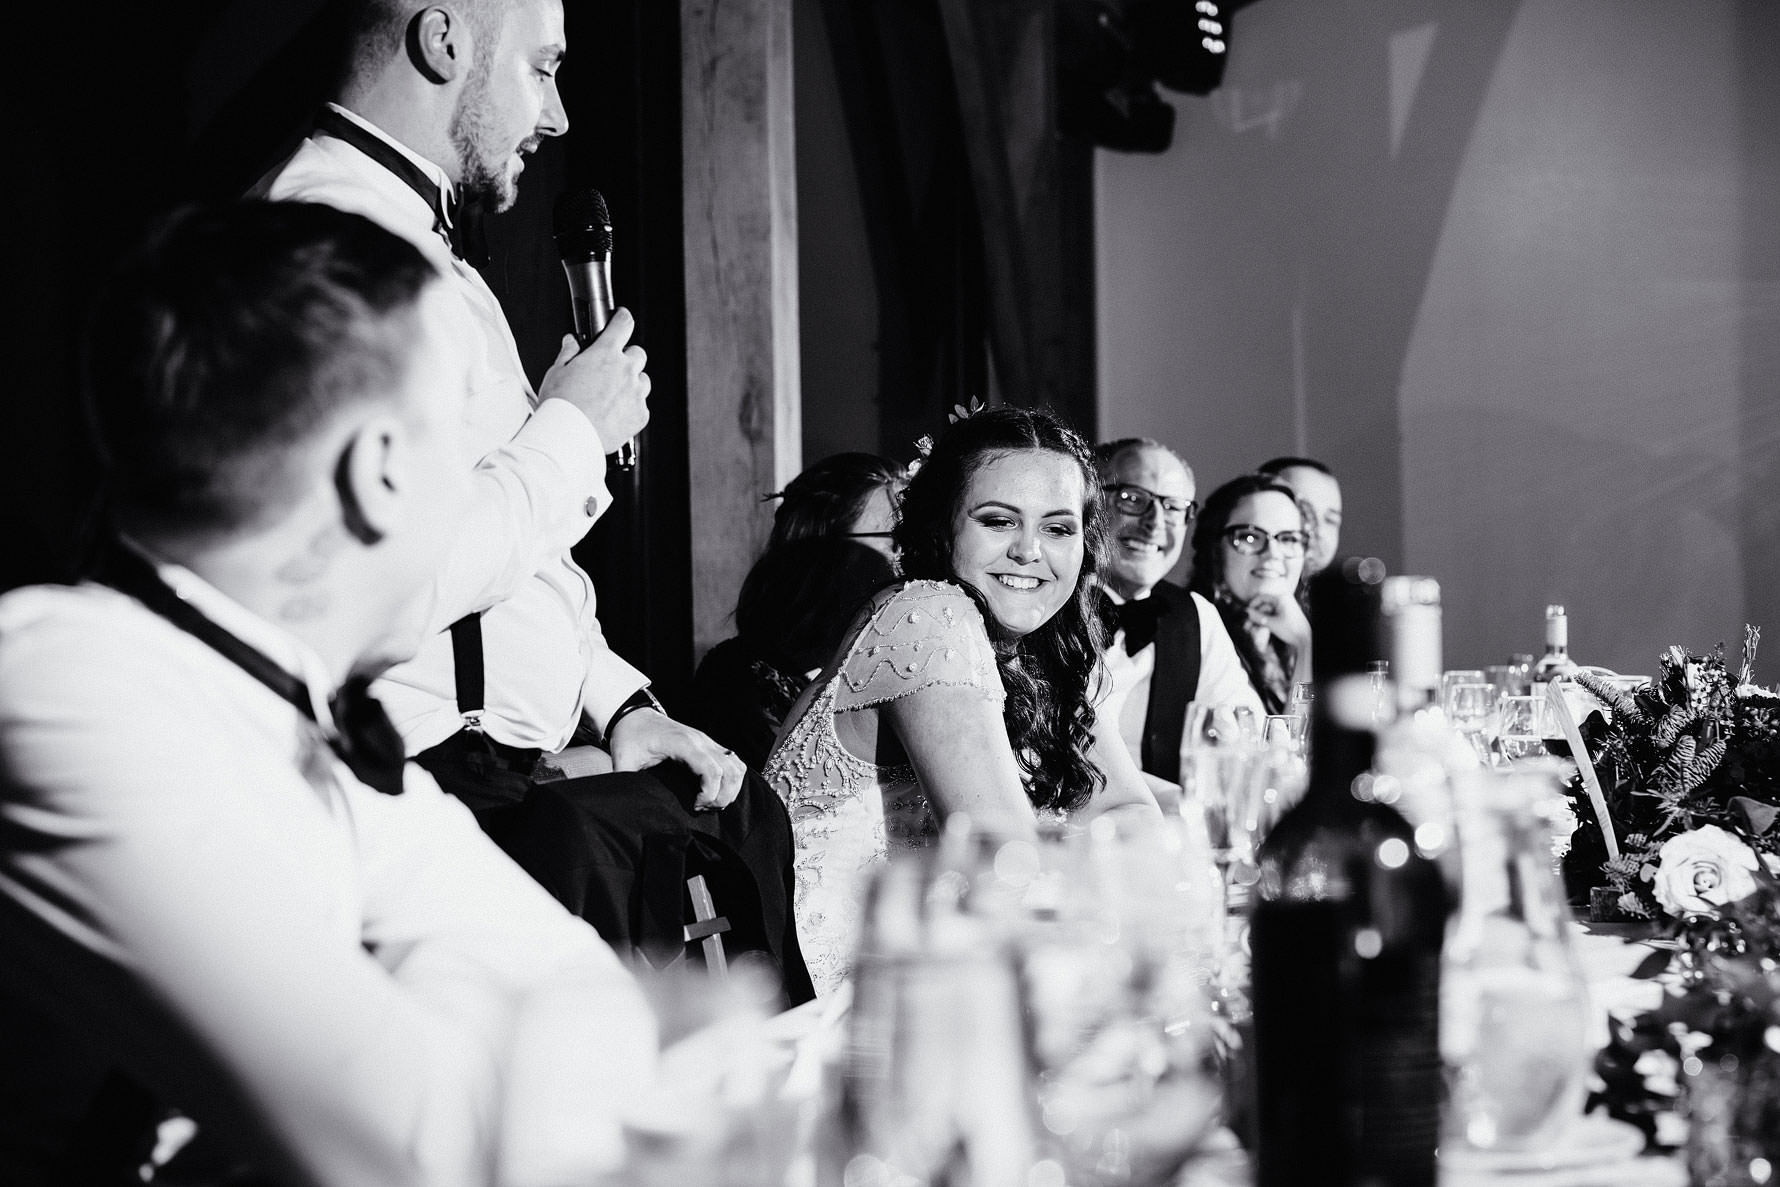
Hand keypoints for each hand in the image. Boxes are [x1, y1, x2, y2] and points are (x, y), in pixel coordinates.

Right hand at [537, 307, 650, 450]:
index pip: (623, 324)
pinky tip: (614, 414)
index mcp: (605, 354)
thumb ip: (568, 353)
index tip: (622, 318)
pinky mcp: (641, 414)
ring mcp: (636, 393)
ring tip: (612, 396)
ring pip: (643, 381)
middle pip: (638, 354)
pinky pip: (642, 406)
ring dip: (632, 383)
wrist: (569, 437)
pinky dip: (632, 408)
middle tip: (611, 369)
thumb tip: (571, 342)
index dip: (623, 318)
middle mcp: (626, 370)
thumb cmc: (561, 406)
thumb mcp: (557, 372)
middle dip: (627, 358)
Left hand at [606, 709, 744, 810]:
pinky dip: (733, 779)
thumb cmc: (629, 737)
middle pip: (730, 771)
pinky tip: (717, 791)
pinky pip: (733, 761)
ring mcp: (707, 741)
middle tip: (704, 809)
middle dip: (722, 796)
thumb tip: (622, 804)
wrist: (634, 716)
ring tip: (712, 802)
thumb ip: (624, 781)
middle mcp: (700, 740)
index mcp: (682, 744)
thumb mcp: (622, 760)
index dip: (709, 793)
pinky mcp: (709, 745)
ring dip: (731, 789)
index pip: (711, 770)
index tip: (695, 806)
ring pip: (737, 766)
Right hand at [1246, 593, 1310, 651]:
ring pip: (1266, 612)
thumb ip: (1257, 617)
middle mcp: (1283, 601)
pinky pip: (1272, 616)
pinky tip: (1260, 629)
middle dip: (1254, 616)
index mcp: (1281, 598)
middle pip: (1263, 606)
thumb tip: (1245, 612)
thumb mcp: (1271, 623)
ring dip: (1259, 620)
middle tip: (1246, 626)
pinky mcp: (1285, 615)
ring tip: (1252, 630)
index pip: (1261, 597)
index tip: (1245, 613)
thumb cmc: (1291, 630)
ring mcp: (1284, 608)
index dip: (1252, 605)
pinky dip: (1265, 622)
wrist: (1305, 640)